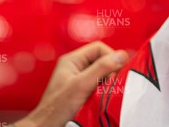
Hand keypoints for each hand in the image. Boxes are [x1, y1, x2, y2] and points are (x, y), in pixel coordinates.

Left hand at [12, 41, 127, 126]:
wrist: (47, 126)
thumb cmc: (57, 107)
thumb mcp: (81, 85)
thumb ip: (101, 69)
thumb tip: (121, 56)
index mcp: (72, 59)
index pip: (99, 48)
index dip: (110, 57)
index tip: (117, 71)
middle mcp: (76, 67)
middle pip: (101, 60)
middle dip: (110, 71)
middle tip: (112, 83)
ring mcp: (78, 79)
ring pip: (101, 74)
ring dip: (107, 82)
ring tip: (107, 91)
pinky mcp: (82, 91)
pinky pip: (98, 85)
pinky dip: (104, 90)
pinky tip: (103, 98)